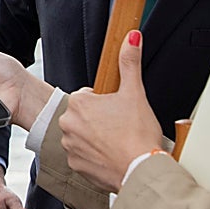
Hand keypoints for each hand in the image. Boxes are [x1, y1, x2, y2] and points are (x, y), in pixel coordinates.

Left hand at [60, 30, 162, 192]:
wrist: (141, 170)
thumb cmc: (138, 135)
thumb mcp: (135, 93)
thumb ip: (129, 63)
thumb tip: (131, 38)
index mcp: (78, 103)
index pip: (88, 96)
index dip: (106, 103)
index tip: (118, 112)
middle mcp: (68, 123)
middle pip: (84, 116)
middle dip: (99, 120)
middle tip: (119, 127)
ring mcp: (70, 145)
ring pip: (82, 135)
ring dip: (96, 138)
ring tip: (116, 142)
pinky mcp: (75, 165)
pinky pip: (82, 156)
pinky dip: (94, 156)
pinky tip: (110, 155)